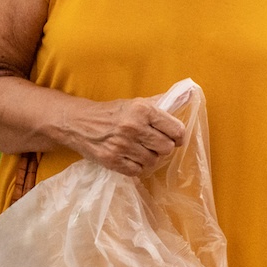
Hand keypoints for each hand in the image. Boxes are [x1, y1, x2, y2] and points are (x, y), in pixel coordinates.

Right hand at [72, 97, 187, 176]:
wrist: (79, 122)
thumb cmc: (112, 112)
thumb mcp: (136, 103)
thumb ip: (161, 102)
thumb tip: (188, 95)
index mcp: (143, 110)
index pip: (176, 130)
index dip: (179, 136)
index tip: (175, 138)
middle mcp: (133, 127)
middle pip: (167, 148)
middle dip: (163, 147)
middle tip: (154, 143)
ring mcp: (122, 145)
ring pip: (153, 161)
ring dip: (150, 158)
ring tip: (141, 150)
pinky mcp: (112, 161)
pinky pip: (138, 171)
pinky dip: (137, 167)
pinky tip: (131, 158)